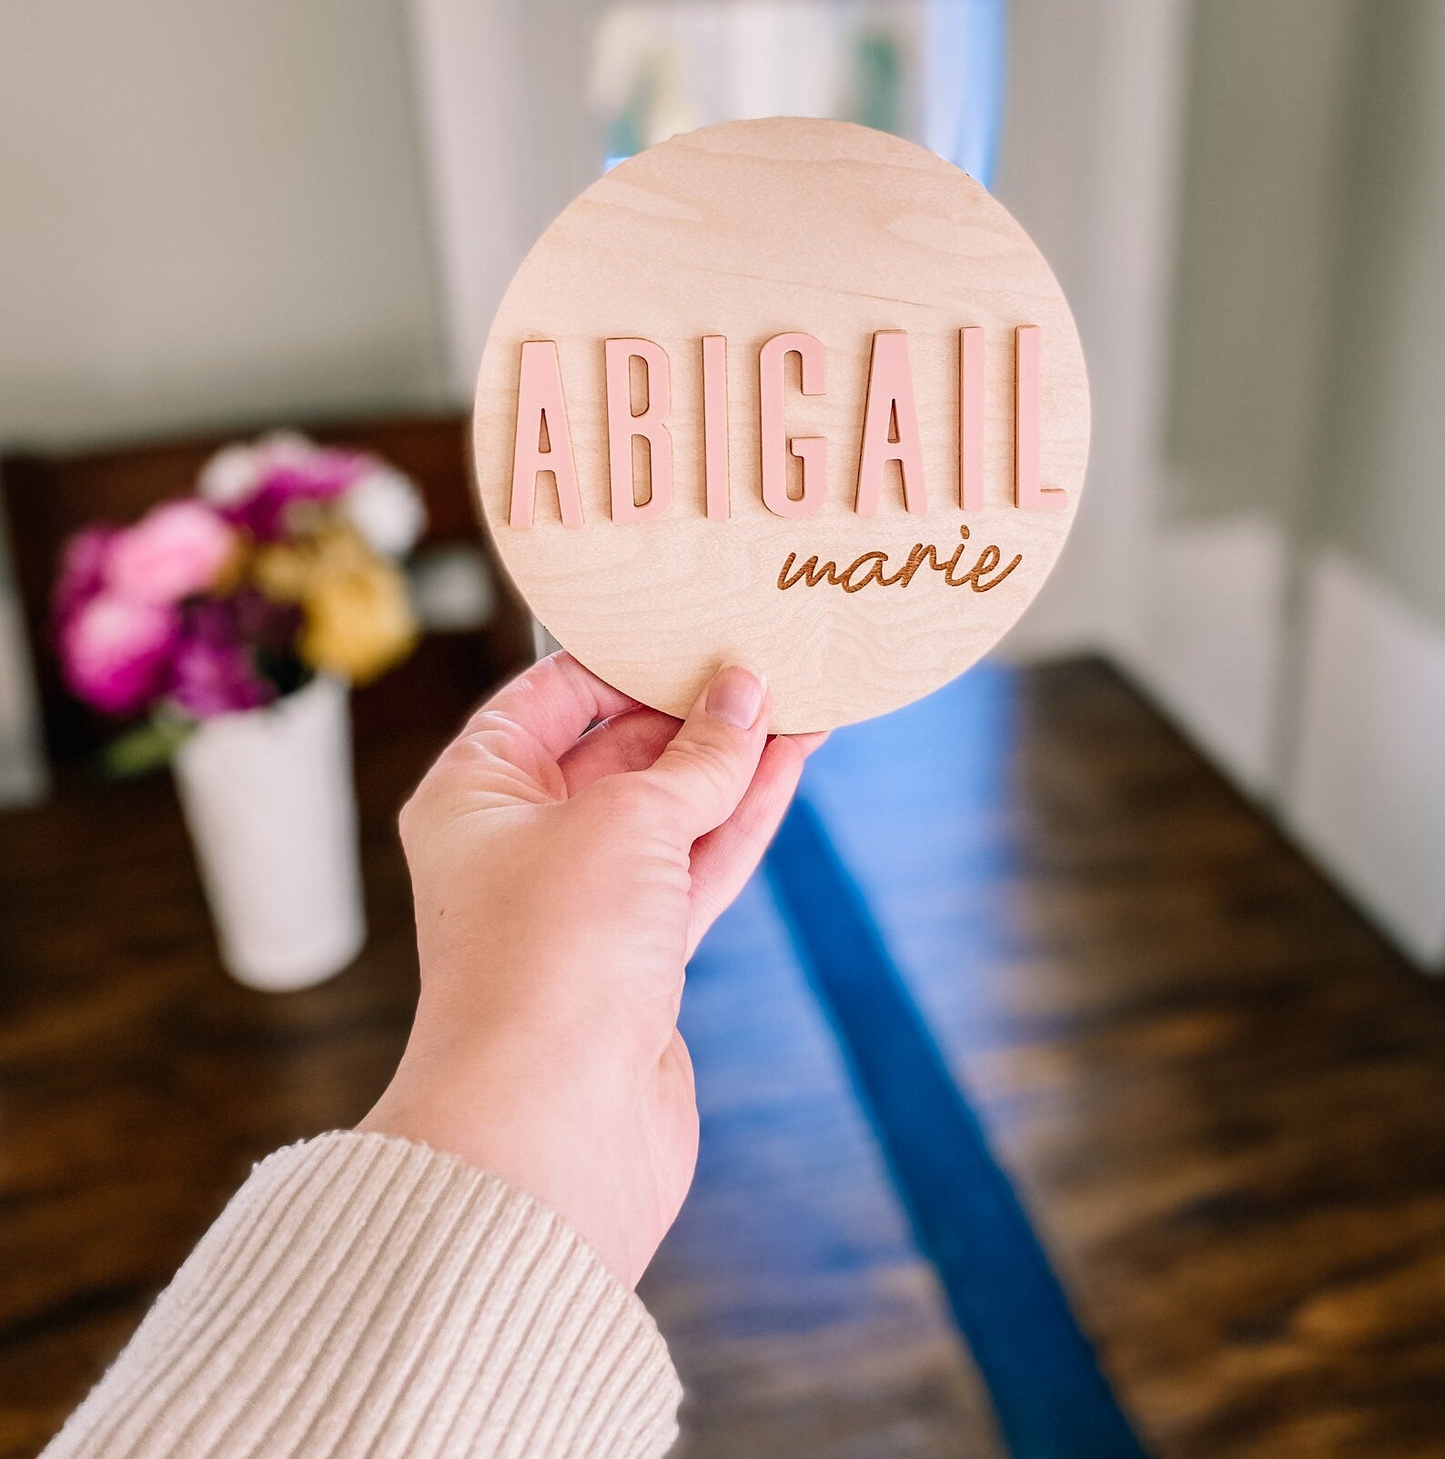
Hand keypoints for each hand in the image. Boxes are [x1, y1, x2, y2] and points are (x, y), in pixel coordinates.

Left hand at [358, 652, 821, 1286]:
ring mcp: (584, 904)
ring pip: (670, 810)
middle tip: (766, 652)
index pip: (548, 695)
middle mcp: (521, 844)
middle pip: (616, 750)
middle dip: (691, 707)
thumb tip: (745, 693)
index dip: (620, 656)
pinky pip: (696, 866)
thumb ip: (695, 756)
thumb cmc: (551, 959)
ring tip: (801, 696)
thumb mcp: (626, 822)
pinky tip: (791, 764)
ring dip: (734, 759)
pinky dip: (743, 817)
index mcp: (475, 795)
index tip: (690, 621)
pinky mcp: (639, 960)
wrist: (551, 1133)